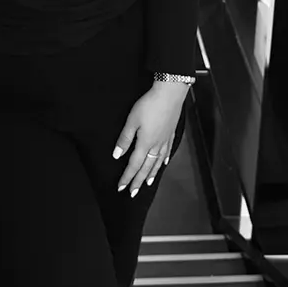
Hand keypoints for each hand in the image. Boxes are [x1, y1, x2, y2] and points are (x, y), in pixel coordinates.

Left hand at [113, 80, 188, 197]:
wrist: (170, 93)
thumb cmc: (150, 104)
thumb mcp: (132, 120)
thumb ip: (125, 139)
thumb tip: (117, 155)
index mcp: (145, 143)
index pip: (133, 165)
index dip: (127, 177)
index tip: (121, 188)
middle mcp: (156, 145)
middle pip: (146, 168)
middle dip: (138, 181)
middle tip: (133, 192)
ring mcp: (165, 140)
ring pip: (157, 162)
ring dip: (151, 174)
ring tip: (147, 183)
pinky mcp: (170, 133)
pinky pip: (166, 151)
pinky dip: (163, 160)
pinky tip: (163, 163)